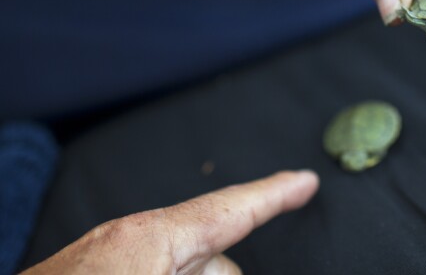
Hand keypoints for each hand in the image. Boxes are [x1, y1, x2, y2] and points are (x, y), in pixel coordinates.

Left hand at [22, 170, 318, 274]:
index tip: (305, 182)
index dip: (275, 194)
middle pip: (213, 257)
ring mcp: (112, 256)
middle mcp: (132, 240)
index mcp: (151, 240)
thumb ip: (211, 273)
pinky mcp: (98, 270)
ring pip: (184, 267)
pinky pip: (157, 269)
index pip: (231, 206)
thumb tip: (230, 269)